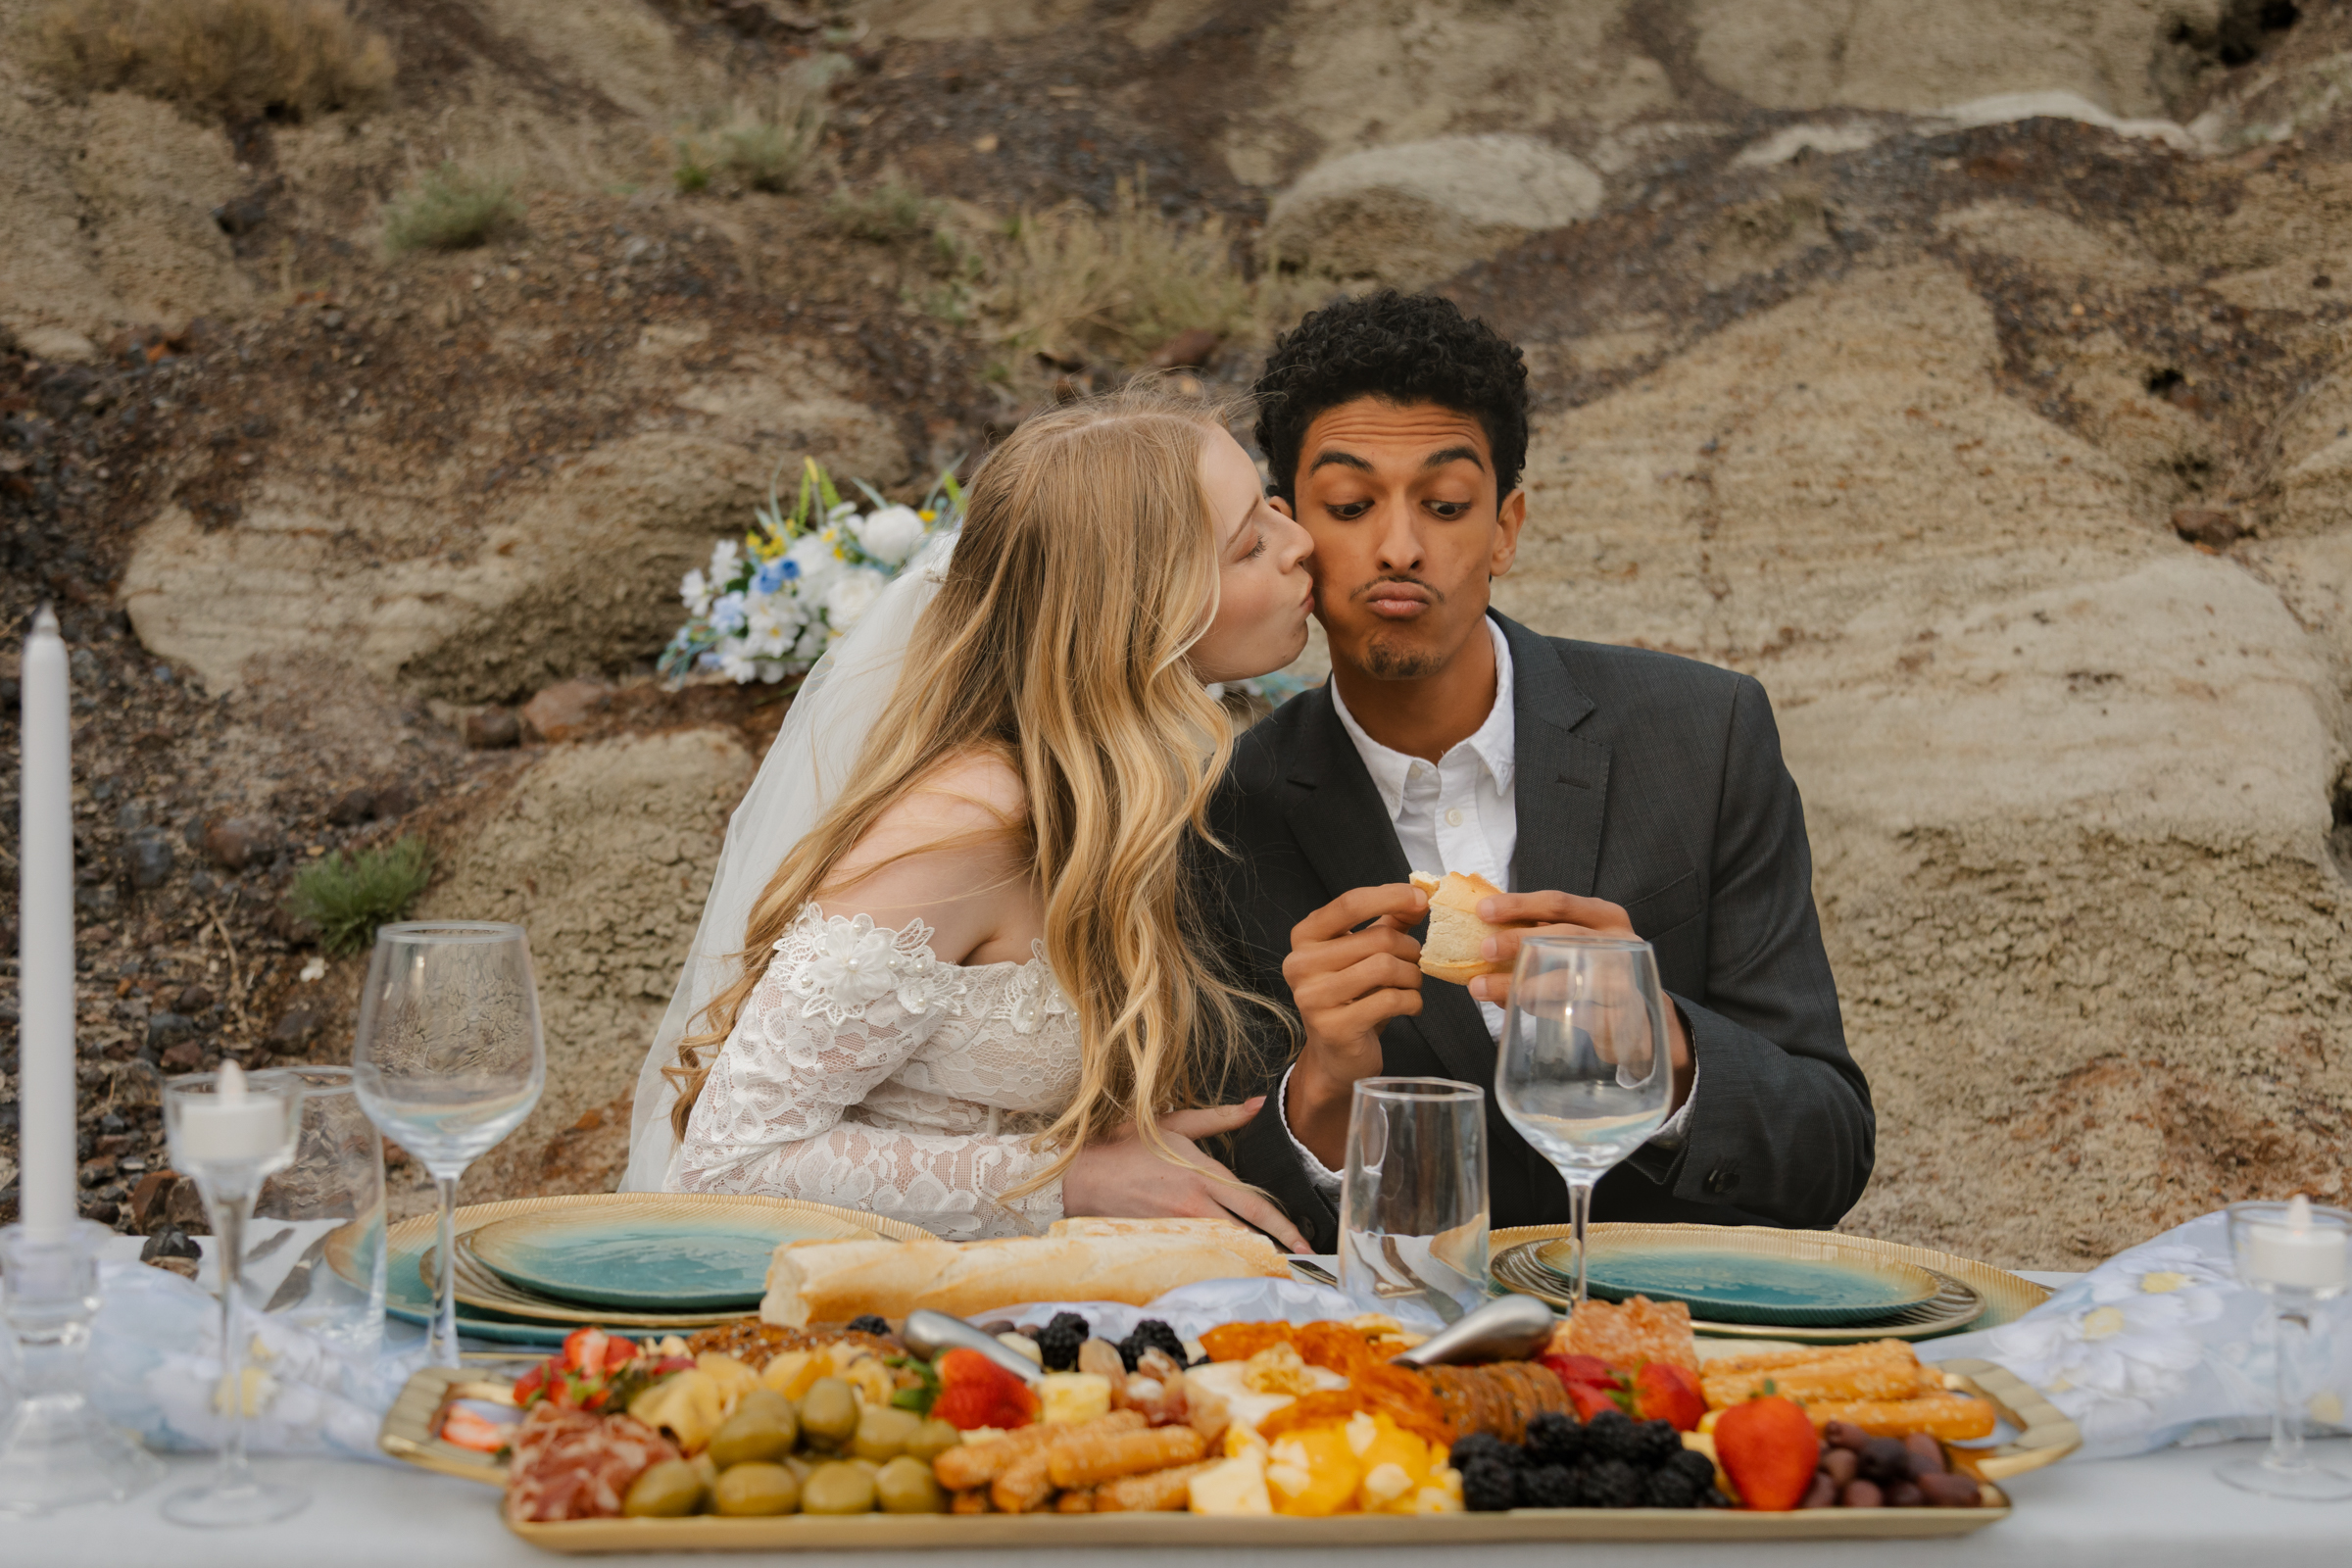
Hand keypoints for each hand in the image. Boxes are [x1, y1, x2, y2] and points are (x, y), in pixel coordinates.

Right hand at [1063, 1099, 1311, 1252]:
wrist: (1083, 1172)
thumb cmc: (1128, 1142)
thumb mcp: (1177, 1122)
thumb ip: (1222, 1117)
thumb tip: (1258, 1103)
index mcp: (1205, 1175)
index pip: (1256, 1206)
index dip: (1285, 1228)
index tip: (1305, 1242)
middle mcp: (1196, 1205)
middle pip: (1247, 1234)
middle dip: (1275, 1250)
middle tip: (1298, 1263)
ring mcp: (1179, 1227)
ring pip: (1224, 1249)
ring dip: (1248, 1259)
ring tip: (1271, 1270)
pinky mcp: (1163, 1241)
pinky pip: (1197, 1255)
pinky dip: (1215, 1262)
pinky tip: (1228, 1270)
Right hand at [1279, 882, 1427, 1168]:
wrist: (1336, 1055)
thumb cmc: (1353, 997)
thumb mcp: (1364, 953)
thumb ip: (1387, 922)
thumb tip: (1420, 895)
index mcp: (1305, 938)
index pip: (1349, 904)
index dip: (1391, 897)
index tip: (1421, 898)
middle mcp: (1300, 964)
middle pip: (1376, 939)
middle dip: (1409, 949)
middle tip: (1416, 961)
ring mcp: (1313, 997)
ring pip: (1386, 967)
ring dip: (1412, 976)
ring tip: (1412, 984)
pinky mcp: (1334, 1027)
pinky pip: (1390, 1000)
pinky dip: (1412, 1001)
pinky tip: (1410, 1005)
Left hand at [1466, 890, 1693, 1108]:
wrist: (1638, 1021)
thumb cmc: (1595, 973)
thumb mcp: (1574, 946)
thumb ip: (1538, 936)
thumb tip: (1480, 934)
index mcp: (1605, 917)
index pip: (1559, 903)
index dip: (1519, 904)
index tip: (1483, 911)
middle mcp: (1619, 942)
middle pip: (1562, 935)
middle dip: (1516, 941)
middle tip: (1483, 950)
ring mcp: (1622, 979)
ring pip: (1564, 979)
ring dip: (1517, 983)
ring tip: (1483, 987)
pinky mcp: (1618, 1015)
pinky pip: (1568, 1011)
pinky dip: (1537, 1008)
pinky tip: (1516, 1007)